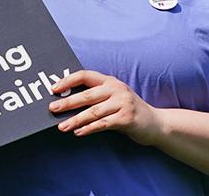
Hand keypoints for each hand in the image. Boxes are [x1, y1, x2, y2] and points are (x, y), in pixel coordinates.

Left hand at [48, 70, 162, 144]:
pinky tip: (79, 132)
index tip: (54, 89)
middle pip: (87, 95)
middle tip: (52, 109)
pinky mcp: (126, 118)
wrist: (156, 123)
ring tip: (62, 126)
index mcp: (110, 81)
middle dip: (68, 102)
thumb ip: (96, 97)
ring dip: (75, 119)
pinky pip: (103, 124)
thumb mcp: (114, 98)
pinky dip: (89, 128)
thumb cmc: (128, 110)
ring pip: (93, 111)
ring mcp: (123, 103)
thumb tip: (66, 101)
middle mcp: (117, 89)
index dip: (68, 80)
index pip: (85, 75)